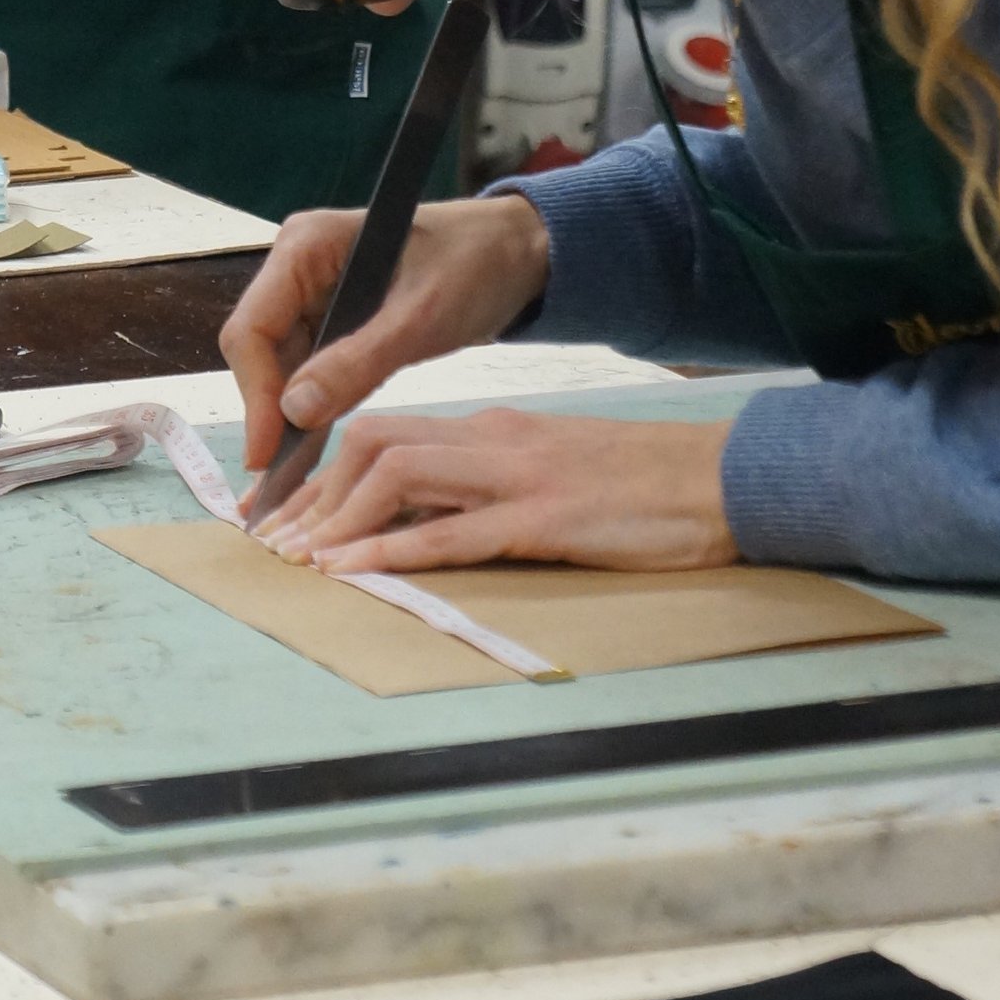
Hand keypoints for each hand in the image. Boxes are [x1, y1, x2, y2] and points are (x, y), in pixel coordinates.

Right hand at [223, 194, 551, 469]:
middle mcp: (297, 266)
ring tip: (294, 473)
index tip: (265, 454)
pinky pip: (308, 368)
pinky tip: (317, 447)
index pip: (253, 327)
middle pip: (258, 348)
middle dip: (268, 409)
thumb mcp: (422, 317)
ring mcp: (312, 292)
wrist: (516, 251)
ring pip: (279, 364)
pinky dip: (312, 406)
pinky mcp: (333, 318)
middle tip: (280, 475)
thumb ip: (359, 362)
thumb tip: (294, 411)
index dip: (254, 394)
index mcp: (306, 245)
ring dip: (286, 414)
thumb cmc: (476, 263)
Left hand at [258, 409, 737, 577]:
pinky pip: (453, 532)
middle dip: (315, 492)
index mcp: (495, 429)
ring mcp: (518, 477)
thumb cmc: (647, 485)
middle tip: (275, 540)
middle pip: (374, 443)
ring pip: (398, 476)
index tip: (291, 515)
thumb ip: (497, 483)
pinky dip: (393, 550)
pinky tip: (354, 570)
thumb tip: (436, 516)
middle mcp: (494, 441)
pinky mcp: (545, 519)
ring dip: (338, 519)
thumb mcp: (558, 470)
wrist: (724, 478)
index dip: (328, 473)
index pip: (388, 433)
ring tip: (299, 559)